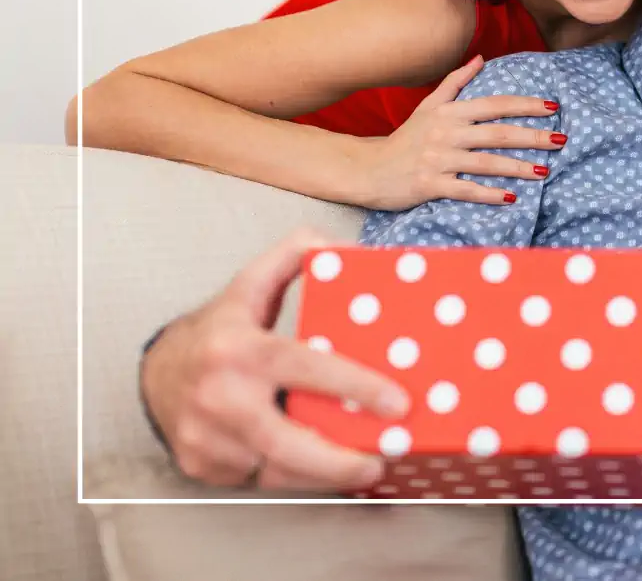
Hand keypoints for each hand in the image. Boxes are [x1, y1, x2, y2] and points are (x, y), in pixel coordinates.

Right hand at [140, 229, 410, 490]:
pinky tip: (321, 469)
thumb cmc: (219, 328)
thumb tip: (345, 251)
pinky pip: (258, 479)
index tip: (397, 402)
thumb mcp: (252, 283)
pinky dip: (293, 477)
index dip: (355, 386)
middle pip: (286, 442)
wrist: (156, 372)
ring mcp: (207, 438)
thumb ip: (297, 253)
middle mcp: (219, 397)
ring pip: (275, 469)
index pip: (305, 368)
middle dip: (338, 460)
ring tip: (363, 467)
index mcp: (238, 349)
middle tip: (383, 460)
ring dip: (322, 474)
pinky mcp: (202, 466)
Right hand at [354, 55, 564, 209]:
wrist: (368, 169)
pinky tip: (512, 198)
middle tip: (561, 140)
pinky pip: (466, 189)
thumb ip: (455, 82)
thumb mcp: (429, 107)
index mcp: (449, 112)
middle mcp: (445, 133)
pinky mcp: (429, 185)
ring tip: (545, 171)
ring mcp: (437, 159)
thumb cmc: (405, 139)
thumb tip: (481, 58)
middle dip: (532, 136)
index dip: (525, 105)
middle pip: (497, 133)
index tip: (553, 107)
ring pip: (486, 162)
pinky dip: (490, 194)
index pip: (495, 105)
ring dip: (518, 167)